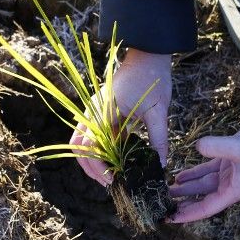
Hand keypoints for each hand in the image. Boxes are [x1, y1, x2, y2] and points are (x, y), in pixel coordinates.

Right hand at [70, 48, 171, 186]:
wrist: (148, 55)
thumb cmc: (153, 78)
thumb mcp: (159, 110)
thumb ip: (159, 139)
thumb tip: (161, 165)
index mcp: (103, 111)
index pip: (89, 146)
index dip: (98, 167)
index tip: (114, 180)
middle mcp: (93, 112)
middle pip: (78, 147)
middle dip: (90, 168)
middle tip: (110, 184)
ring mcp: (95, 112)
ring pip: (83, 143)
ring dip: (93, 161)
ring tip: (112, 176)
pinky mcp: (102, 113)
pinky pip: (95, 137)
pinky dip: (101, 151)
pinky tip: (118, 161)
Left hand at [168, 111, 239, 222]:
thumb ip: (217, 147)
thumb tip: (197, 146)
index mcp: (234, 190)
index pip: (205, 208)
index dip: (186, 215)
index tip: (168, 219)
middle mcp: (231, 184)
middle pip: (201, 198)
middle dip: (181, 202)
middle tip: (159, 203)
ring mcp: (231, 172)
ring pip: (202, 184)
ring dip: (185, 188)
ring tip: (164, 189)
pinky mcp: (230, 158)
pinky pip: (207, 170)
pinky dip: (193, 173)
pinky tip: (179, 174)